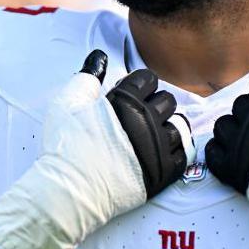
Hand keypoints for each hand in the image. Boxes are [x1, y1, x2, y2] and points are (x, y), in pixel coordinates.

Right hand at [0, 50, 194, 248]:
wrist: (69, 192)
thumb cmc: (65, 147)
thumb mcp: (67, 103)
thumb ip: (88, 76)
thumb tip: (100, 57)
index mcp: (126, 101)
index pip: (148, 78)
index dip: (137, 85)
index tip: (126, 96)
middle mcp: (147, 121)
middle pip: (168, 100)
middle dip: (154, 103)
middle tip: (139, 115)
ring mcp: (157, 148)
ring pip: (179, 127)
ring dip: (166, 127)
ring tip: (152, 134)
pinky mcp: (162, 173)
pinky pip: (184, 155)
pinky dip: (174, 152)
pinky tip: (159, 152)